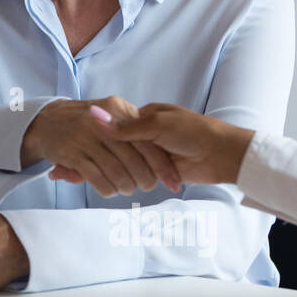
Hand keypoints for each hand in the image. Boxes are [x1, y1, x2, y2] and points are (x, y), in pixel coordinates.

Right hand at [23, 96, 180, 194]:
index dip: (161, 165)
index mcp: (118, 108)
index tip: (172, 182)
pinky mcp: (70, 153)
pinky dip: (106, 187)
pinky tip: (110, 190)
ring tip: (128, 189)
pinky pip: (95, 176)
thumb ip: (134, 126)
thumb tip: (160, 150)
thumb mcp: (112, 113)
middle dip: (144, 178)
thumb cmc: (84, 120)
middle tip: (148, 187)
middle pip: (133, 158)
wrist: (43, 120)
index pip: (147, 141)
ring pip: (115, 169)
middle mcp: (102, 121)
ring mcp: (84, 137)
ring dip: (125, 185)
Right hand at [92, 102, 254, 185]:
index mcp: (145, 116)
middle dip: (98, 153)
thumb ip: (126, 126)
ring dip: (108, 167)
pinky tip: (102, 182)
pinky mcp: (158, 173)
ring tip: (80, 173)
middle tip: (73, 162)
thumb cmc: (192, 131)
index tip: (78, 141)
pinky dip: (118, 179)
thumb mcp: (157, 124)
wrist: (222, 154)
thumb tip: (94, 115)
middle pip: (117, 146)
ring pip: (123, 162)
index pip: (116, 125)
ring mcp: (151, 155)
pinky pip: (137, 176)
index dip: (99, 133)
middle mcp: (145, 134)